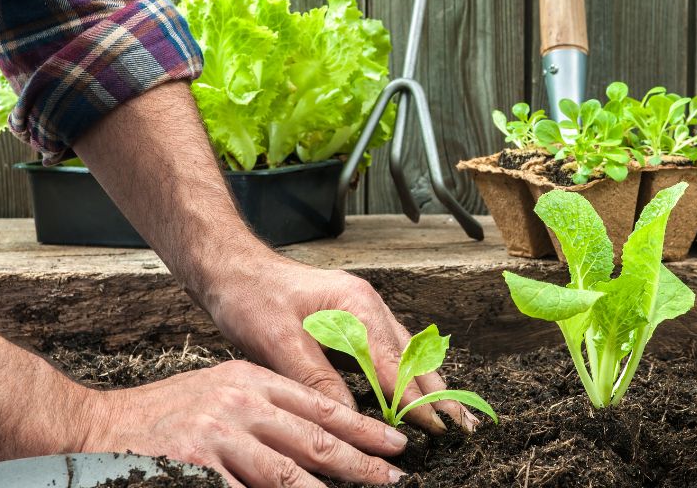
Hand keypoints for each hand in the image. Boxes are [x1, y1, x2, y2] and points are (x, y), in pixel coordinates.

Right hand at [80, 359, 406, 486]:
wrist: (93, 428)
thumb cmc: (161, 417)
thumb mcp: (218, 394)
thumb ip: (264, 411)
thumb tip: (313, 438)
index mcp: (248, 381)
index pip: (318, 406)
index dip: (361, 428)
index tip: (396, 443)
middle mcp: (238, 406)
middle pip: (312, 442)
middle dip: (361, 465)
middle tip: (396, 480)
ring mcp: (216, 439)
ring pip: (286, 477)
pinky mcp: (195, 468)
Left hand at [205, 252, 478, 433]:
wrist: (231, 268)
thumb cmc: (250, 297)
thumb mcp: (278, 341)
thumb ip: (316, 379)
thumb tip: (348, 417)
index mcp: (356, 305)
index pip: (395, 364)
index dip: (416, 400)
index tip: (437, 428)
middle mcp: (367, 305)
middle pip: (413, 356)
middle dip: (440, 393)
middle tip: (465, 426)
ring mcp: (362, 311)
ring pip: (407, 353)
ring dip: (429, 385)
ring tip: (452, 415)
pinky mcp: (352, 319)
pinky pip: (390, 350)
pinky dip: (407, 374)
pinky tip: (416, 391)